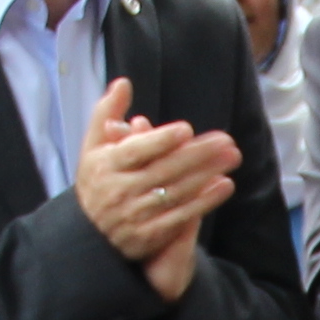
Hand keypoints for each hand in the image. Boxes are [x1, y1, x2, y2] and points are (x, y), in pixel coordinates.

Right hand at [75, 94, 238, 299]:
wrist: (88, 232)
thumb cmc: (97, 179)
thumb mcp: (93, 145)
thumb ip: (106, 112)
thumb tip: (124, 83)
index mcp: (105, 165)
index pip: (136, 151)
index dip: (161, 140)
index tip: (186, 129)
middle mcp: (119, 191)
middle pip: (163, 170)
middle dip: (197, 155)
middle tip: (227, 141)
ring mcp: (134, 215)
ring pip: (175, 193)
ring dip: (206, 175)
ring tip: (232, 157)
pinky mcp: (148, 236)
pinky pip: (180, 216)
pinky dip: (204, 202)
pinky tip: (224, 186)